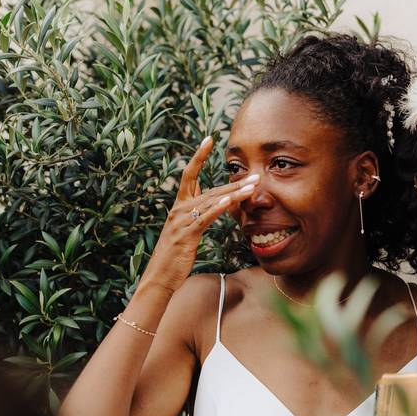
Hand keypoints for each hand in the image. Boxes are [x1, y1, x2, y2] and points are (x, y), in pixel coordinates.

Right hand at [141, 137, 257, 293]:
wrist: (160, 277)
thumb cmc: (175, 255)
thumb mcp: (186, 229)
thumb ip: (196, 212)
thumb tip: (207, 197)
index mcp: (179, 206)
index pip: (189, 174)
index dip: (198, 156)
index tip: (209, 138)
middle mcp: (179, 209)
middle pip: (209, 189)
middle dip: (234, 182)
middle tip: (256, 174)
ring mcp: (181, 221)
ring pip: (211, 202)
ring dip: (234, 194)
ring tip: (254, 187)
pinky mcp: (185, 234)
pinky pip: (204, 218)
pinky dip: (218, 209)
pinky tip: (230, 202)